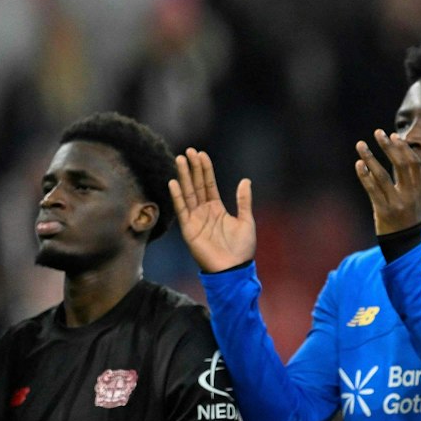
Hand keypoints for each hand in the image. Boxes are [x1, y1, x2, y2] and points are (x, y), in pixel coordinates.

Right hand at [168, 148, 254, 272]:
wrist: (234, 269)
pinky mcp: (189, 229)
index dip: (205, 169)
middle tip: (188, 151)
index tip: (201, 154)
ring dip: (183, 177)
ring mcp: (195, 219)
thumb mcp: (246, 220)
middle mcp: (204, 211)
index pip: (209, 184)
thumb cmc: (242, 248)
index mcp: (217, 208)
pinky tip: (174, 182)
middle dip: (192, 168)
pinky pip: (182, 209)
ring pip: (188, 193)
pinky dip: (177, 196)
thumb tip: (245, 180)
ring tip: (179, 160)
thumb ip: (243, 201)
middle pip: (196, 185)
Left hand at [354, 130, 420, 235]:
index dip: (403, 148)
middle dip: (388, 147)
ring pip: (382, 176)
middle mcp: (408, 195)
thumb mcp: (414, 198)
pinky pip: (372, 190)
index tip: (394, 135)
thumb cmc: (407, 217)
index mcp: (417, 190)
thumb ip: (406, 179)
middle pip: (400, 165)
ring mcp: (395, 203)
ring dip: (370, 158)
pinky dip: (364, 176)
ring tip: (361, 145)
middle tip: (378, 133)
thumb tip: (397, 155)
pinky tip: (359, 164)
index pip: (412, 164)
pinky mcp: (382, 211)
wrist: (404, 244)